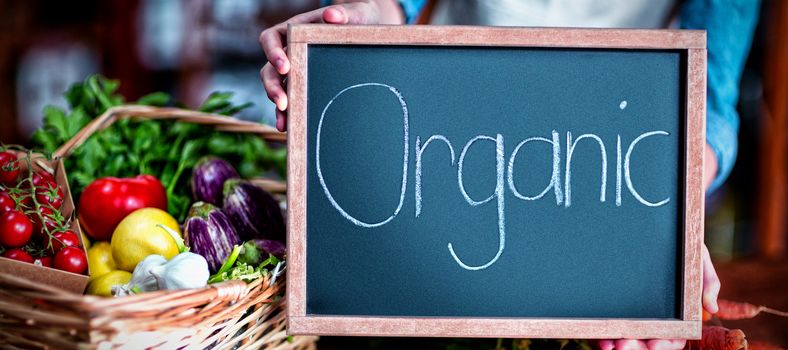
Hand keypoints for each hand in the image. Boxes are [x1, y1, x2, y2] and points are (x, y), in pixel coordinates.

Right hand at [259, 0, 402, 130]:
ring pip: (277, 88)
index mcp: (294, 30)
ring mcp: (296, 70)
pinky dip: (288, 114)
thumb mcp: (354, 13)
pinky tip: (289, 127)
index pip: (271, 39)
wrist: (367, 30)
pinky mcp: (305, 85)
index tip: (285, 66)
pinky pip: (292, 100)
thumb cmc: (357, 18)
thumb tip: (332, 14)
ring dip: (278, 105)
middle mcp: (290, 52)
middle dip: (273, 87)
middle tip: (282, 101)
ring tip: (283, 122)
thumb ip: (343, 14)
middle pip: (269, 69)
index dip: (273, 53)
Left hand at [598, 245, 719, 349]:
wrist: (655, 225)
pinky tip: (601, 341)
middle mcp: (656, 318)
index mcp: (678, 314)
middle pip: (648, 342)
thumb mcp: (698, 258)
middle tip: (623, 347)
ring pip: (627, 339)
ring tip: (609, 346)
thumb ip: (708, 281)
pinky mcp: (614, 307)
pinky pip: (608, 330)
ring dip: (617, 345)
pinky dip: (604, 338)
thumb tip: (712, 308)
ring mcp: (634, 314)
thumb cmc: (681, 245)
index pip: (674, 337)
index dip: (664, 344)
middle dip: (637, 347)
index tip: (653, 344)